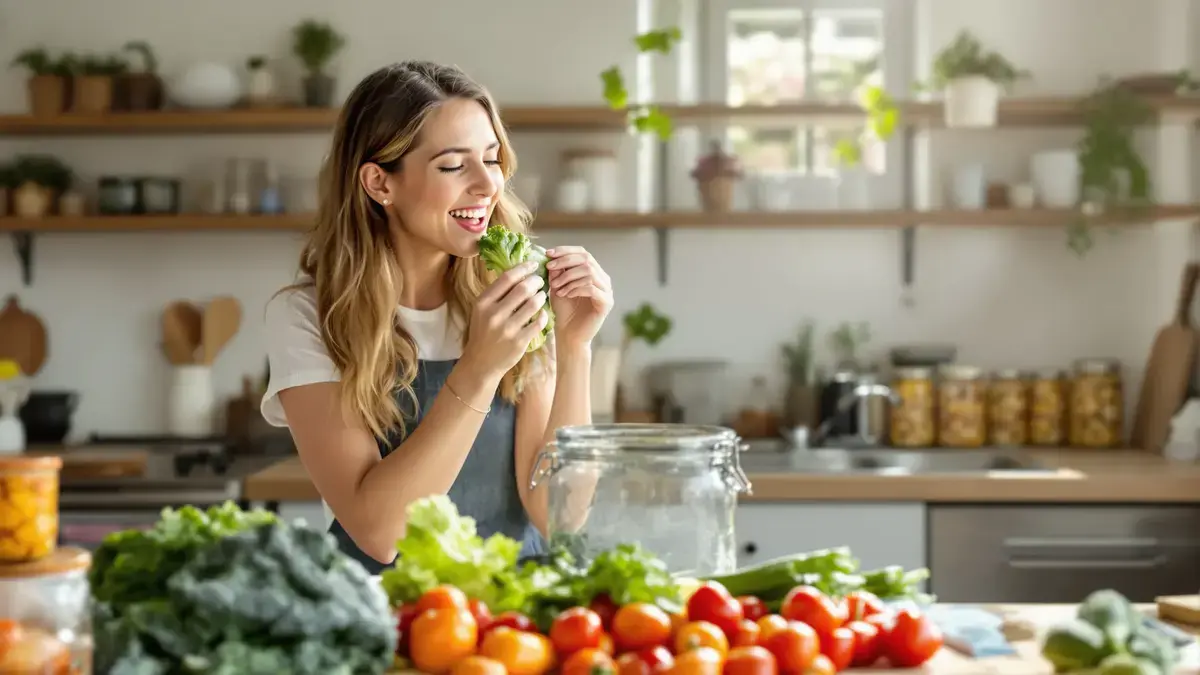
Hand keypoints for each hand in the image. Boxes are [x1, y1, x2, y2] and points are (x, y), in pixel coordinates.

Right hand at [462, 261, 549, 379]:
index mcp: (483, 302)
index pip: (507, 278)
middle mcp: (494, 314)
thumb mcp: (482, 311)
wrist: (481, 363)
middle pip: (523, 288)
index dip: (523, 268)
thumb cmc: (483, 332)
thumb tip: (518, 272)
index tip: (533, 264)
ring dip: (541, 297)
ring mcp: (507, 329)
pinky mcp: (519, 342)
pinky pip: (539, 322)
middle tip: (540, 281)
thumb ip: (496, 293)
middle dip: (536, 281)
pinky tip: (543, 314)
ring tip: (541, 296)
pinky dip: (544, 315)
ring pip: (534, 304)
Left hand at [545, 246, 613, 348]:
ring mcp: (607, 291)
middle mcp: (603, 279)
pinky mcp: (607, 303)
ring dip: (568, 277)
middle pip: (587, 259)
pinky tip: (566, 295)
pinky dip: (575, 288)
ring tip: (556, 287)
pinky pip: (591, 288)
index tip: (548, 254)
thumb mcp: (557, 286)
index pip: (583, 253)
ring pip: (589, 272)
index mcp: (594, 272)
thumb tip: (553, 255)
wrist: (569, 334)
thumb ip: (557, 271)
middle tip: (550, 268)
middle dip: (565, 262)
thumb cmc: (564, 311)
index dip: (565, 250)